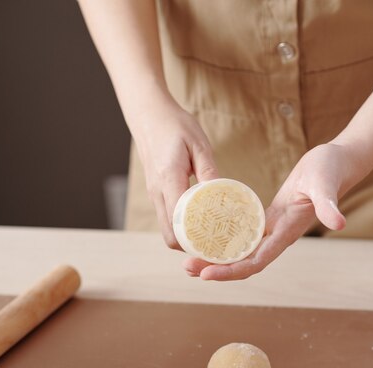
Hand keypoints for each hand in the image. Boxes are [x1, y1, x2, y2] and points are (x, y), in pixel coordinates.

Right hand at [132, 94, 217, 247]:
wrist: (148, 115)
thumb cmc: (175, 126)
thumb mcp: (199, 144)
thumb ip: (210, 171)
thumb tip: (223, 196)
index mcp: (168, 180)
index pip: (177, 223)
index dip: (194, 241)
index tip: (214, 246)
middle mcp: (157, 193)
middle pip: (169, 236)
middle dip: (190, 247)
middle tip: (215, 248)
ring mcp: (153, 195)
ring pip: (166, 230)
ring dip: (185, 239)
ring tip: (209, 240)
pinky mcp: (155, 194)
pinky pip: (166, 219)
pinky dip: (180, 228)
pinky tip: (198, 225)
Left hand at [183, 142, 361, 279]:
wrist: (337, 164)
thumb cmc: (330, 170)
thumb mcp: (325, 185)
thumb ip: (330, 204)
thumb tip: (339, 223)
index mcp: (287, 233)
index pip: (255, 262)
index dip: (231, 271)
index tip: (206, 274)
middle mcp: (277, 238)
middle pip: (242, 263)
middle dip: (215, 269)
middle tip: (187, 267)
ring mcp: (272, 231)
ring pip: (240, 253)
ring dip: (216, 259)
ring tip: (189, 261)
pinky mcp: (267, 220)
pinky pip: (242, 238)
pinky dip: (223, 243)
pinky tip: (205, 239)